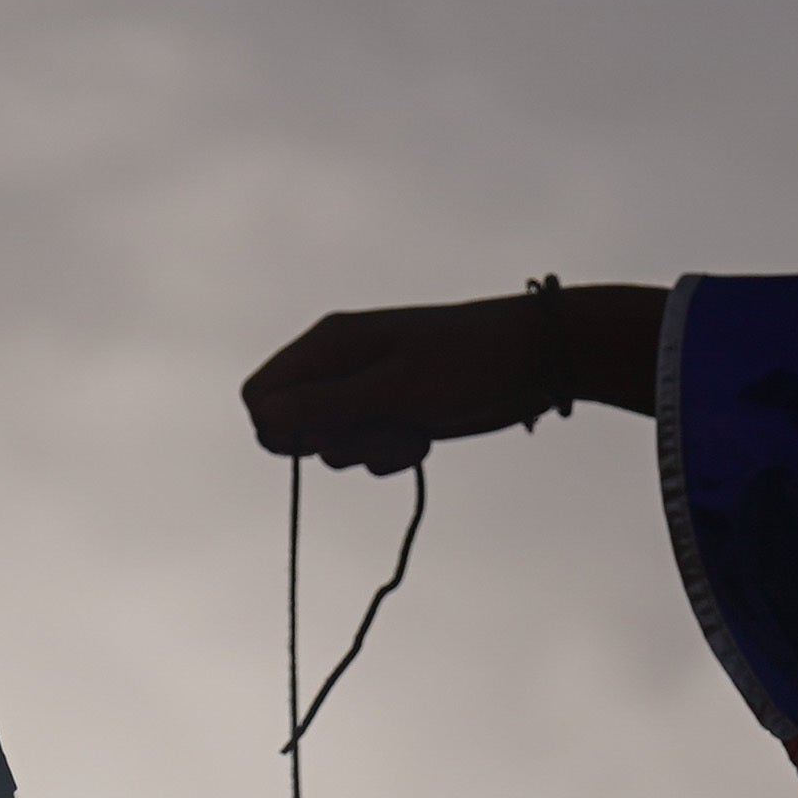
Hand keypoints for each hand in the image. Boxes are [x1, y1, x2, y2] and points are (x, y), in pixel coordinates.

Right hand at [244, 286, 664, 472]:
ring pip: (333, 445)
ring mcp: (366, 391)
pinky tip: (427, 434)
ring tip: (413, 426)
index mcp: (329, 344)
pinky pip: (368, 452)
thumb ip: (328, 404)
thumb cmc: (469, 363)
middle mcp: (339, 365)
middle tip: (379, 426)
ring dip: (370, 450)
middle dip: (332, 441)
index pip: (261, 395)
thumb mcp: (397, 389)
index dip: (280, 427)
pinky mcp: (393, 413)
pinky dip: (393, 453)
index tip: (324, 436)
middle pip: (293, 426)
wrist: (536, 359)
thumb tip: (262, 416)